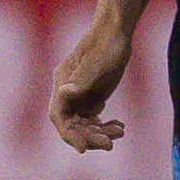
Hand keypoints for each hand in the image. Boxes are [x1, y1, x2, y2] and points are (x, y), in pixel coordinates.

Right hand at [49, 15, 134, 152]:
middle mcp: (67, 93)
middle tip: (111, 143)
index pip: (59, 117)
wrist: (116, 31)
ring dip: (100, 133)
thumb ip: (81, 79)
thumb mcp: (97, 63)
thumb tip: (65, 93)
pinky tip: (120, 126)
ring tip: (119, 131)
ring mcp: (79, 96)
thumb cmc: (106, 44)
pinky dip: (105, 126)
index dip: (69, 135)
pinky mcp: (90, 97)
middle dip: (90, 136)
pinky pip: (93, 119)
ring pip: (84, 124)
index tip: (84, 148)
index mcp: (62, 84)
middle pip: (72, 124)